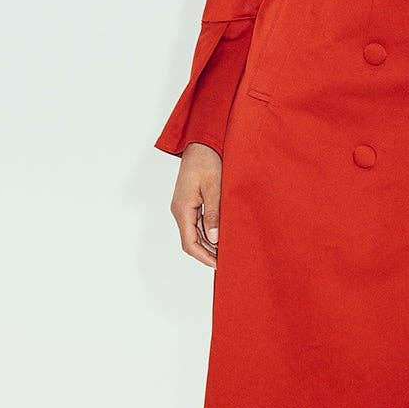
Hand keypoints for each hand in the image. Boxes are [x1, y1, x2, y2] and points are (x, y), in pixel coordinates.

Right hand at [171, 141, 221, 266]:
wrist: (201, 143)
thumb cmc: (207, 161)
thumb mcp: (214, 187)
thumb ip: (214, 214)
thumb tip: (214, 238)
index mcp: (183, 208)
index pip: (189, 243)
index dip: (203, 256)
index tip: (219, 264)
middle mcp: (180, 210)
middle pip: (191, 241)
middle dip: (208, 253)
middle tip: (228, 260)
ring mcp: (184, 207)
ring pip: (194, 233)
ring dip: (209, 243)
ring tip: (227, 250)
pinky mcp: (190, 203)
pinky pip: (197, 223)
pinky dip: (208, 232)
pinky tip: (222, 235)